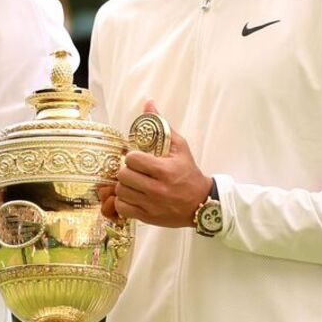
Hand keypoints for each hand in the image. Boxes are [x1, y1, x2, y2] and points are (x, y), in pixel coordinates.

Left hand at [100, 101, 211, 228]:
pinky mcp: (147, 217)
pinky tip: (132, 196)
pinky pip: (122, 208)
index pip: (133, 160)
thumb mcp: (180, 146)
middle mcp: (157, 189)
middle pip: (124, 176)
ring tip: (133, 183)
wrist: (200, 203)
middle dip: (126, 171)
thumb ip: (162, 125)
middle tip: (133, 171)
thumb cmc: (188, 172)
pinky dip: (123, 201)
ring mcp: (151, 205)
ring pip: (121, 192)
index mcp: (165, 170)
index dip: (132, 157)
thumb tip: (148, 103)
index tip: (138, 158)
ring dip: (124, 185)